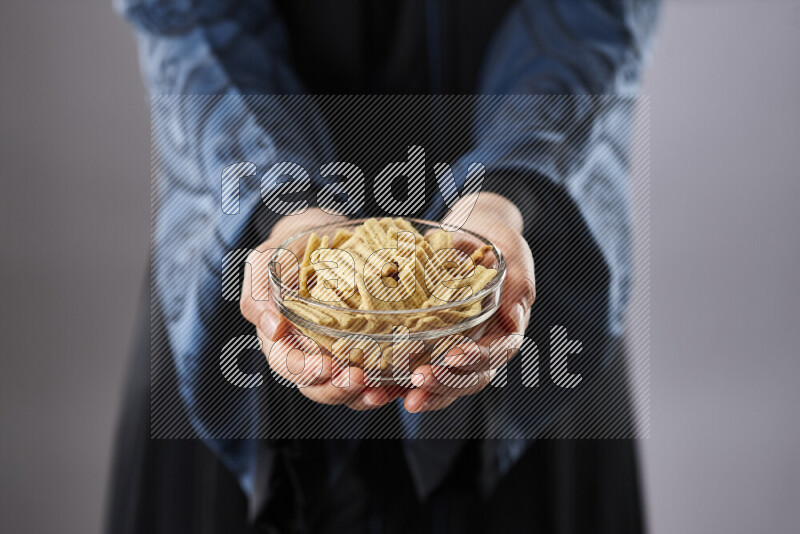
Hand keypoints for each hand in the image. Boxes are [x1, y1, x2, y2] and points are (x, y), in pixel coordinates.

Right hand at [239, 209, 405, 409]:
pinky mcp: (365, 347)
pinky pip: (374, 375)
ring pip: (346, 388)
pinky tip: (399, 383)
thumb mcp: (265, 262)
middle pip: (318, 386)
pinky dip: (386, 384)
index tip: (325, 366)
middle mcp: (309, 352)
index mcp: (282, 339)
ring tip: (381, 391)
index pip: (288, 365)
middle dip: (338, 390)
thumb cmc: (290, 249)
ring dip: (363, 396)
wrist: (325, 236)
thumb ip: (258, 293)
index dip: (304, 371)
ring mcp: (338, 353)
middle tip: (358, 380)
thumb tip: (272, 328)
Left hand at [402, 193, 535, 412]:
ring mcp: (452, 352)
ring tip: (387, 397)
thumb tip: (514, 319)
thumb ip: (519, 283)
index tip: (452, 355)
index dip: (474, 359)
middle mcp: (479, 349)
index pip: (494, 355)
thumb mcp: (512, 251)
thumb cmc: (494, 241)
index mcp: (503, 332)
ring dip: (417, 393)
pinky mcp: (426, 348)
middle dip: (443, 385)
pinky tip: (372, 388)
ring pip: (439, 384)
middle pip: (466, 380)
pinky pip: (412, 372)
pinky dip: (394, 384)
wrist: (466, 235)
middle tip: (417, 382)